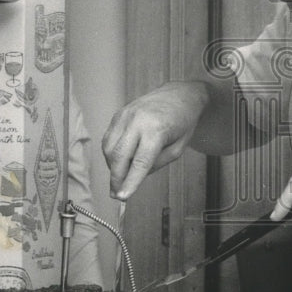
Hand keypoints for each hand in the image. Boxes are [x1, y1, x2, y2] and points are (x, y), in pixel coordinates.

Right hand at [103, 81, 210, 199]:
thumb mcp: (178, 149)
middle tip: (116, 194)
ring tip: (120, 177)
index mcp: (156, 130)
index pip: (140, 162)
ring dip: (112, 166)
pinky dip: (111, 152)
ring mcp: (126, 115)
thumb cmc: (183, 122)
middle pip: (119, 156)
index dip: (130, 182)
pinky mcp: (119, 113)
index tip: (123, 197)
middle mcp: (137, 121)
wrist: (180, 95)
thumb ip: (157, 164)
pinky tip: (120, 160)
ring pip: (109, 147)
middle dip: (116, 178)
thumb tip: (135, 175)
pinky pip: (108, 138)